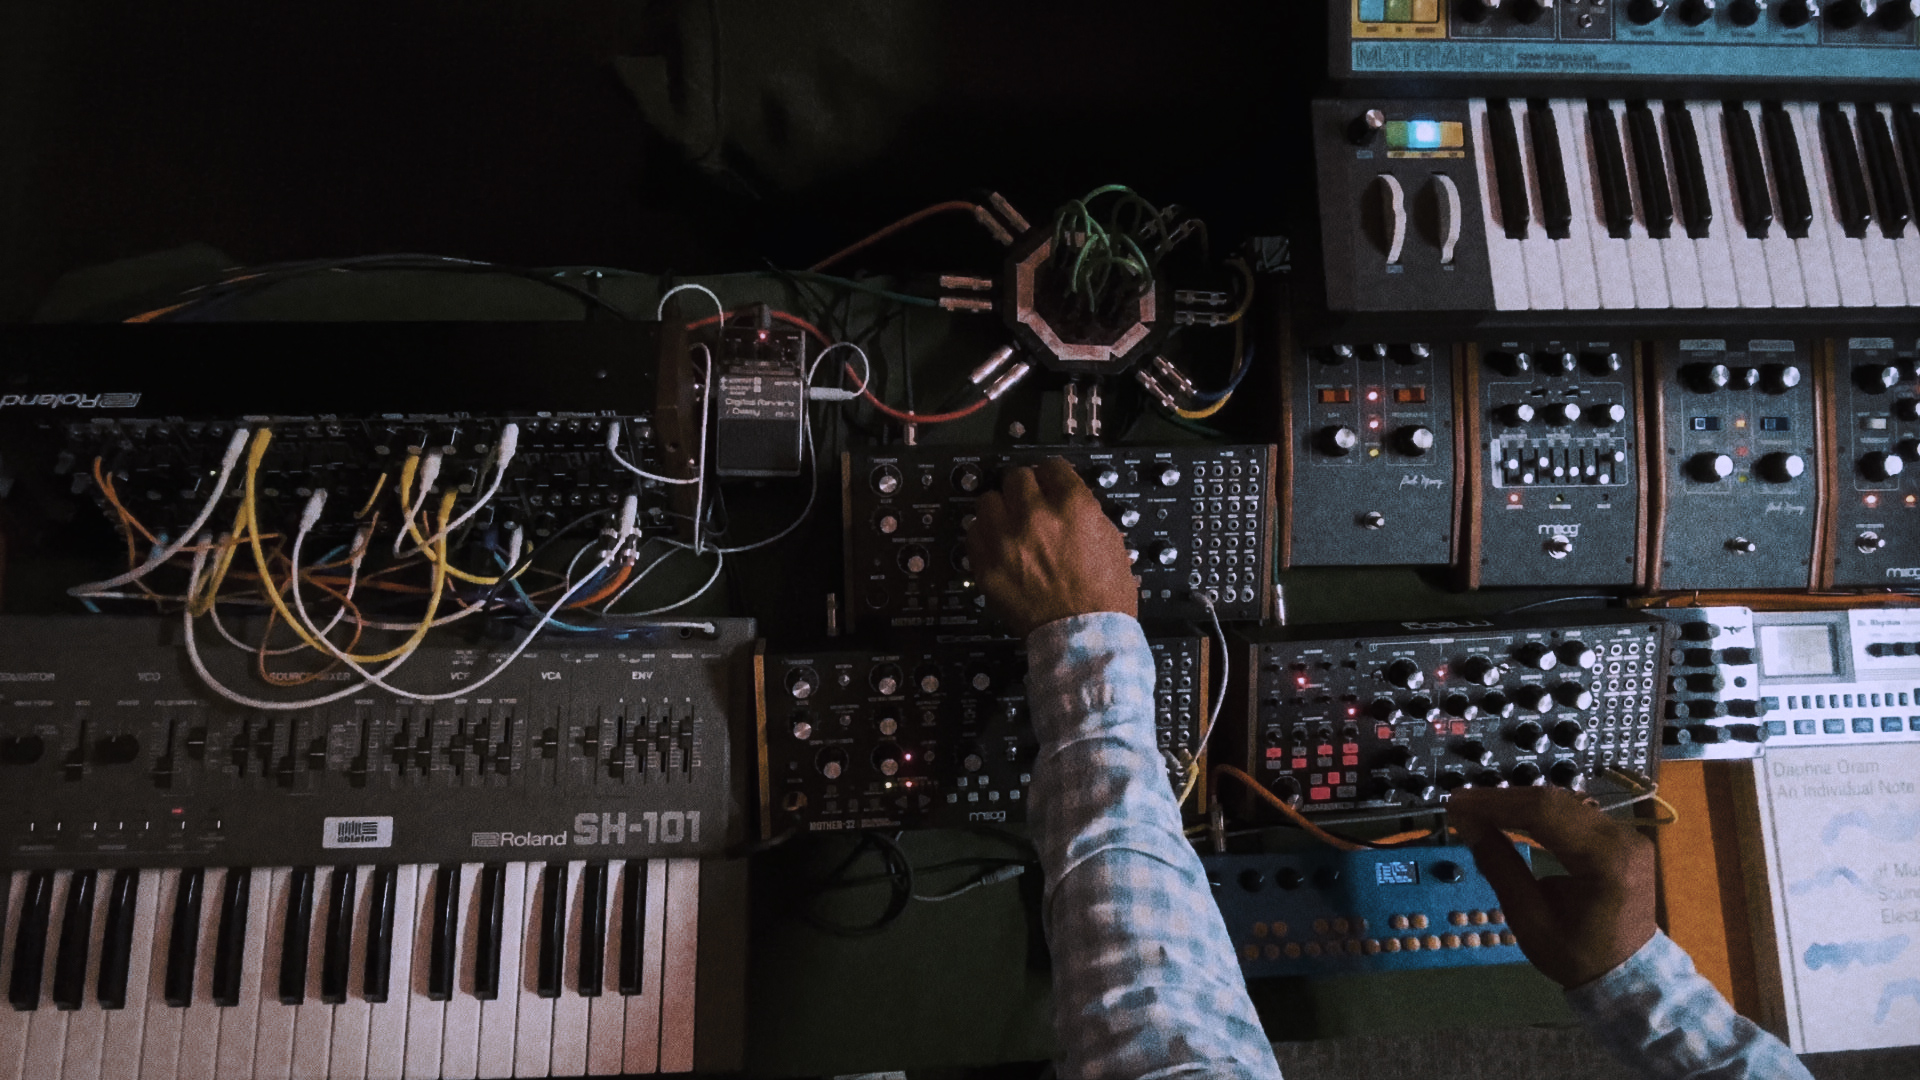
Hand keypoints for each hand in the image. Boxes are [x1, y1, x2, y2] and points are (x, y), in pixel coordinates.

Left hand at [966, 458, 1138, 636]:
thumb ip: (1085, 511)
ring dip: (1001, 509)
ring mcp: (1006, 542)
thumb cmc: (1103, 596)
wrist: (1084, 636)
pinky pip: (973, 534)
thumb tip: (1065, 497)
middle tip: (1028, 501)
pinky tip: (998, 544)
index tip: (1048, 481)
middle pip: (1016, 477)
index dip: (1051, 474)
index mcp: (1072, 507)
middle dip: (1024, 487)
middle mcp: (1035, 517)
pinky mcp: (987, 566)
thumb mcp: (1110, 540)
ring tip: (1009, 523)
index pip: (1052, 466)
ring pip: (988, 501)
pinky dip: (985, 536)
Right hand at [1447, 785, 1657, 988]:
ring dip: (1518, 804)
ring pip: (1562, 803)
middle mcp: (1623, 838)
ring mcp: (1626, 834)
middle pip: (1554, 802)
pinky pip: (1573, 814)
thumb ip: (1499, 865)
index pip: (1546, 814)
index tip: (1456, 802)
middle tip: (1460, 804)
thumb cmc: (1577, 955)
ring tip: (1478, 808)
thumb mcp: (1530, 919)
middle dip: (1503, 800)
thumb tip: (1465, 821)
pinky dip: (1537, 813)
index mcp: (1607, 860)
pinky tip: (1510, 815)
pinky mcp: (1620, 837)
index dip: (1496, 803)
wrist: (1627, 974)